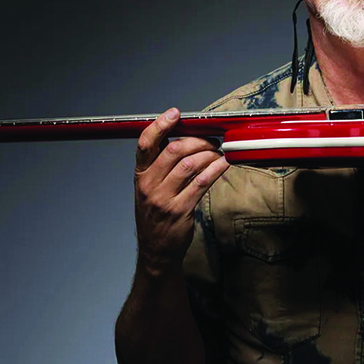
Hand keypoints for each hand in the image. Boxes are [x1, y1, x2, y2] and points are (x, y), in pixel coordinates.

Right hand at [134, 108, 229, 274]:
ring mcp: (164, 199)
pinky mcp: (181, 210)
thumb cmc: (155, 215)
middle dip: (198, 140)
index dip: (160, 125)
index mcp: (140, 175)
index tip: (174, 113)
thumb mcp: (148, 188)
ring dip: (209, 154)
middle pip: (174, 150)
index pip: (145, 143)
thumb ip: (159, 165)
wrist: (156, 250)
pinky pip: (202, 183)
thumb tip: (182, 138)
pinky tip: (223, 164)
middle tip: (211, 140)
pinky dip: (215, 170)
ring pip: (190, 164)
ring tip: (218, 152)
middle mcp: (149, 185)